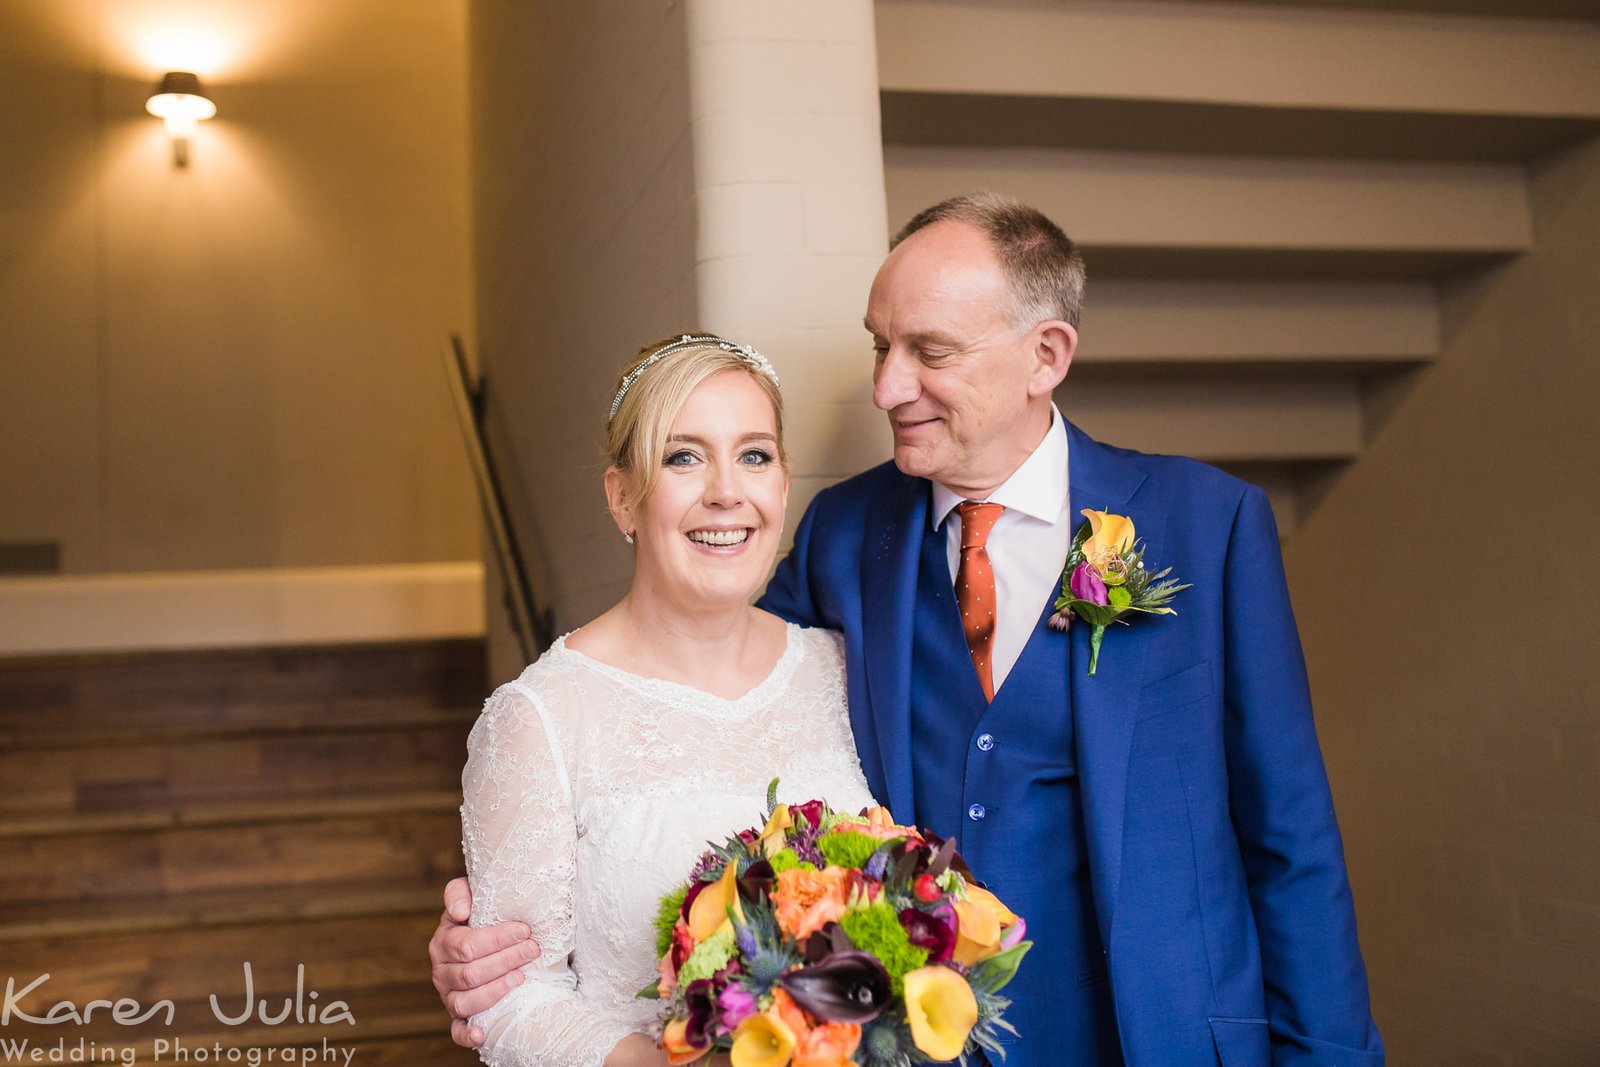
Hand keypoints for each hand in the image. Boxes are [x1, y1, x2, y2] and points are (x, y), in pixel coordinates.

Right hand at [430, 876, 540, 1047]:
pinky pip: (457, 1031)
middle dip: (506, 960)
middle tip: (533, 950)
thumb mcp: (469, 894)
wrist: (482, 934)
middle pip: (470, 973)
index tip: (525, 930)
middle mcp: (441, 971)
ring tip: (522, 978)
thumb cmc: (480, 912)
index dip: (497, 939)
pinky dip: (467, 1035)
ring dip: (495, 991)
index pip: (466, 945)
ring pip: (466, 1002)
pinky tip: (483, 1034)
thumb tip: (460, 912)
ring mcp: (448, 996)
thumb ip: (459, 893)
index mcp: (442, 942)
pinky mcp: (457, 1016)